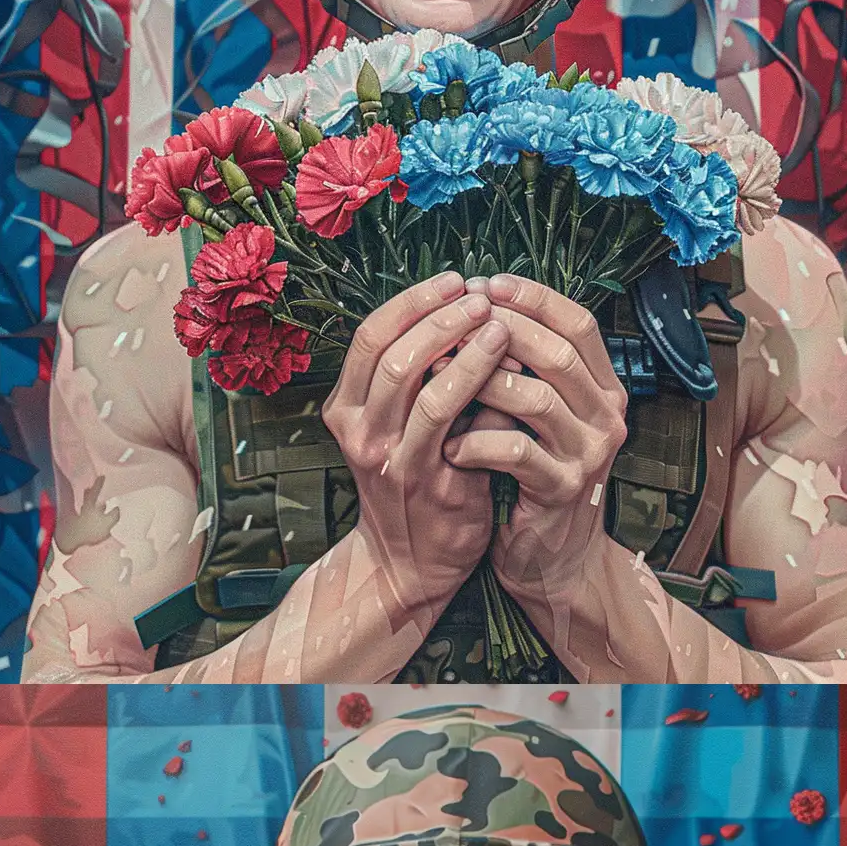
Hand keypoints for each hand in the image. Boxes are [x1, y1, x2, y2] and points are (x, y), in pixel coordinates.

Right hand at [322, 273, 512, 621]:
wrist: (411, 563)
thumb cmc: (418, 484)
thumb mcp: (401, 427)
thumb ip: (422, 378)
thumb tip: (475, 313)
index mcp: (345, 406)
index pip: (369, 335)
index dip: (411, 301)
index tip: (452, 282)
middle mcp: (356, 428)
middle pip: (386, 348)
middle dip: (435, 312)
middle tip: (478, 293)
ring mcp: (383, 453)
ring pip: (412, 375)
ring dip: (456, 338)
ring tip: (494, 317)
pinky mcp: (418, 475)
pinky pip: (445, 413)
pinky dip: (473, 375)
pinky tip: (502, 356)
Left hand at [439, 276, 628, 609]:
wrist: (550, 558)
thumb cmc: (530, 478)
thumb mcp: (532, 417)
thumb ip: (520, 369)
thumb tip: (474, 310)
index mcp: (601, 387)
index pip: (578, 322)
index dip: (533, 297)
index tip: (484, 282)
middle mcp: (606, 414)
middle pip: (558, 353)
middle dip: (499, 331)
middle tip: (453, 324)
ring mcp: (589, 453)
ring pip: (535, 398)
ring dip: (479, 383)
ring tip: (436, 382)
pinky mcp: (564, 491)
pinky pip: (515, 452)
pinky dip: (474, 442)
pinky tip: (447, 445)